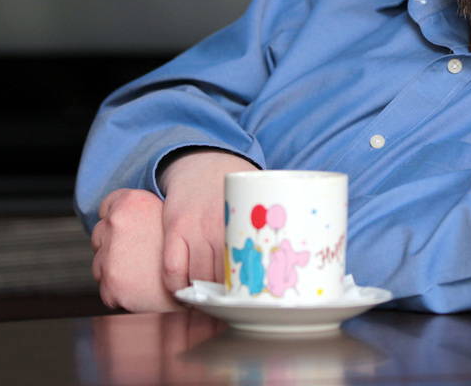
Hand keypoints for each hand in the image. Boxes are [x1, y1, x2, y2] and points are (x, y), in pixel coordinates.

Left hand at [91, 188, 180, 311]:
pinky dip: (119, 293)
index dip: (117, 220)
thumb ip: (143, 213)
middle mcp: (116, 224)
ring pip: (99, 265)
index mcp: (129, 202)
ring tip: (141, 274)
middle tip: (138, 256)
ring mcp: (111, 256)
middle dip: (112, 246)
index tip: (127, 232)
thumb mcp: (168, 216)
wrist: (203, 281)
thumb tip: (128, 219)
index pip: (106, 208)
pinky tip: (141, 289)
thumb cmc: (189, 248)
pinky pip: (105, 290)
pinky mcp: (111, 285)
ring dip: (114, 270)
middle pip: (99, 236)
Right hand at [158, 151, 258, 295]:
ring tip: (210, 305)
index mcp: (248, 221)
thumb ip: (271, 228)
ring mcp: (195, 226)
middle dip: (228, 298)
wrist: (202, 160)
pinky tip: (185, 293)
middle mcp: (221, 224)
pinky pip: (172, 269)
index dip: (252, 291)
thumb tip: (298, 257)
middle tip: (233, 309)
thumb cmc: (236, 190)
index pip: (253, 267)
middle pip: (225, 277)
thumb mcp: (259, 202)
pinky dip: (177, 288)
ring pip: (198, 277)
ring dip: (202, 297)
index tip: (255, 303)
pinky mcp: (174, 227)